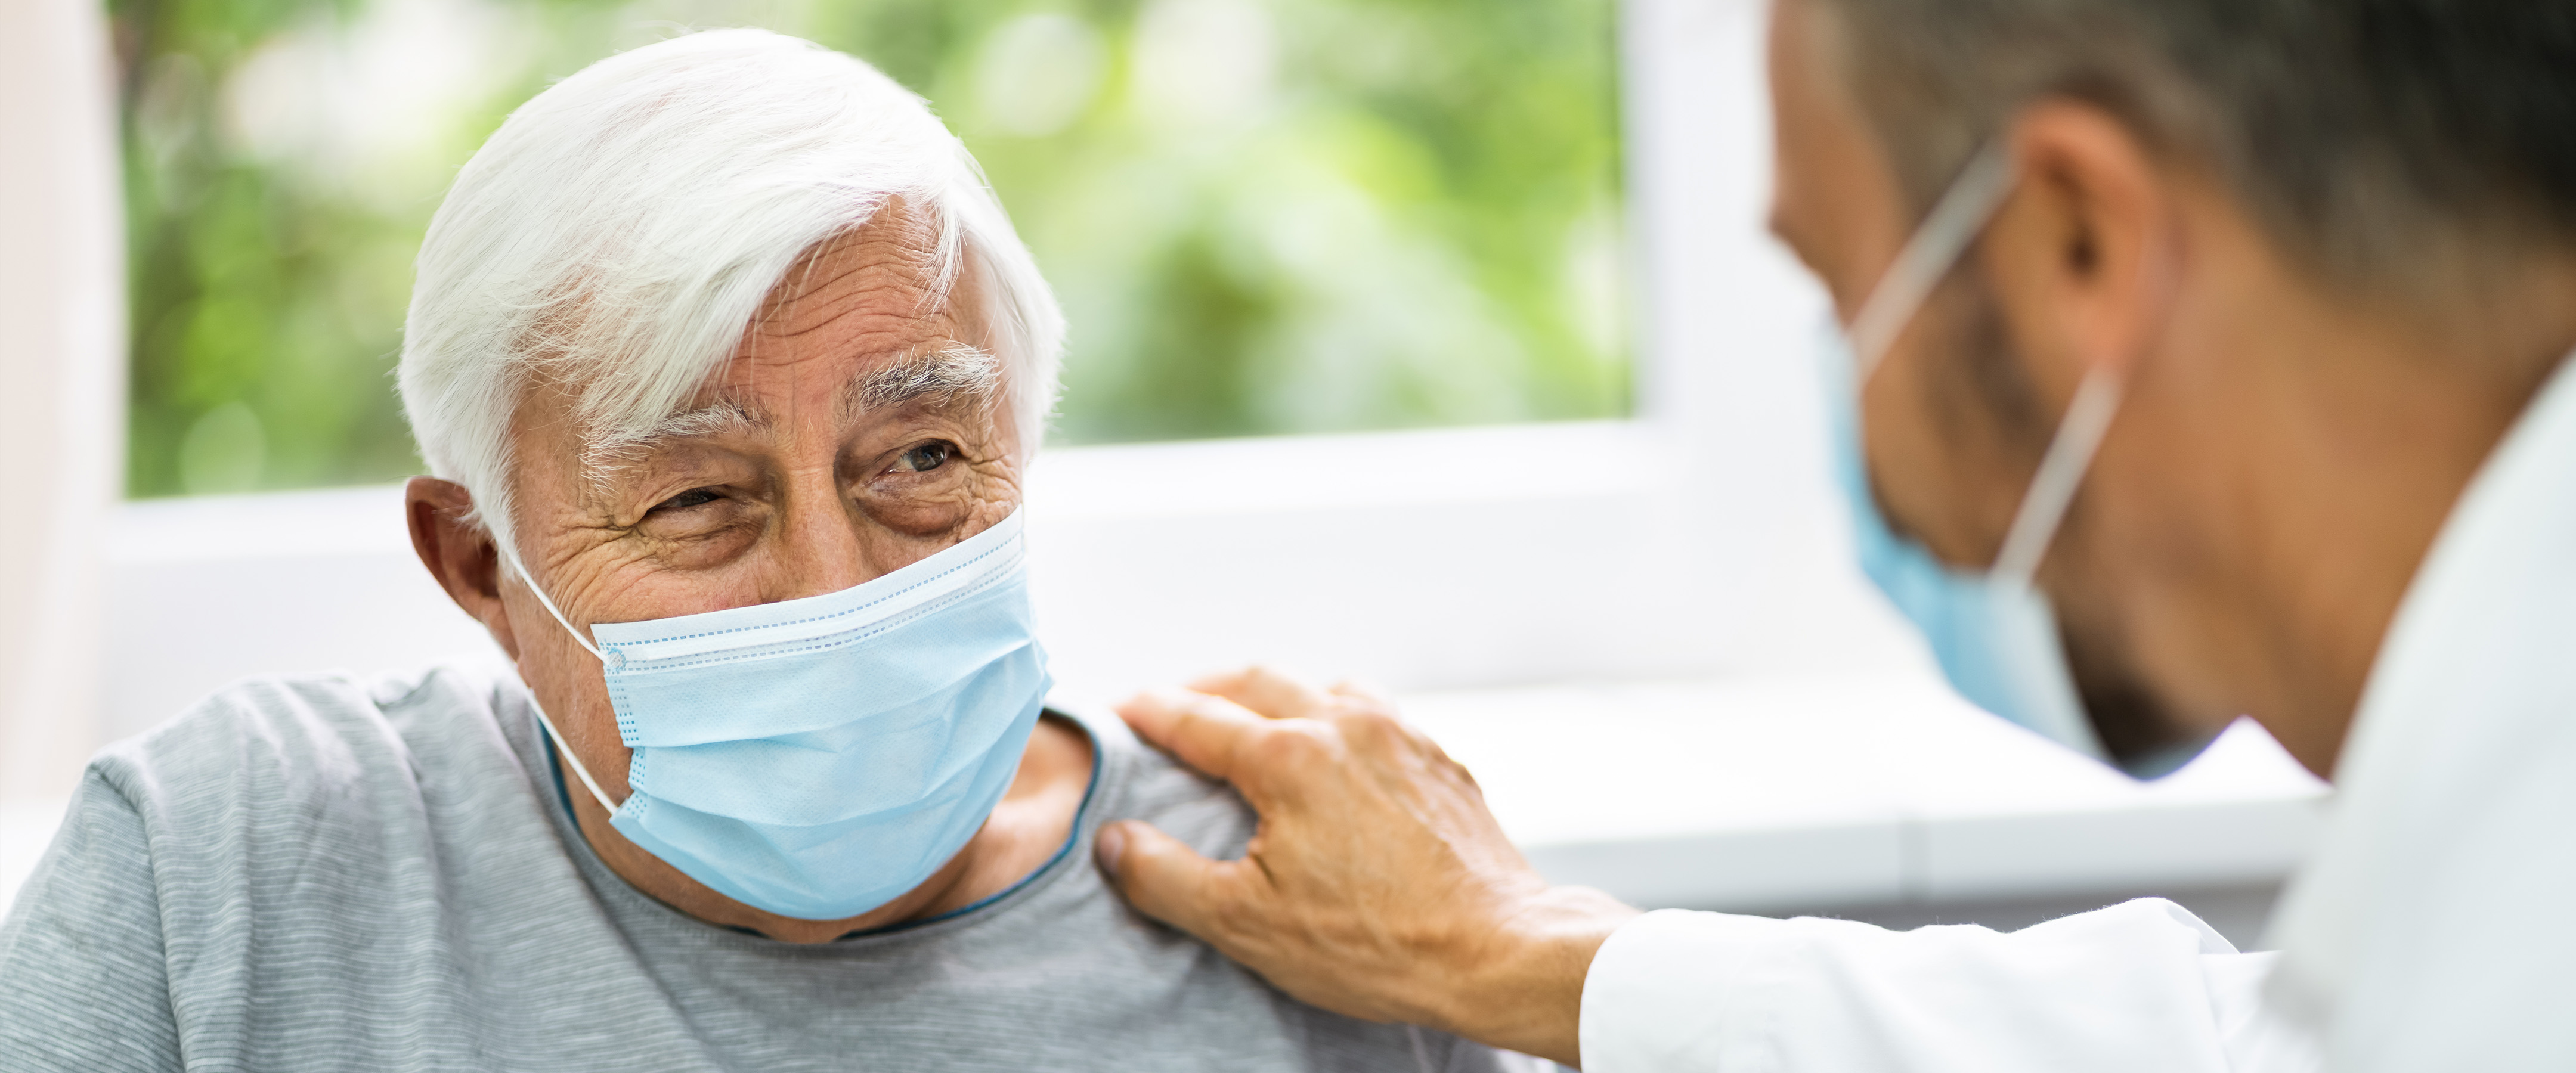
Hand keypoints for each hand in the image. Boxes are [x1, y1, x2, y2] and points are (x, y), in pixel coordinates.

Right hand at [1095, 667, 1639, 1065]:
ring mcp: (1401, 737)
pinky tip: (1333, 748)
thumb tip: (1112, 840)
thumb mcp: (1247, 924)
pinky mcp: (1440, 761)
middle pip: (1257, 679)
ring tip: (1250, 717)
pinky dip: (1334, 714)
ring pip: (1322, 685)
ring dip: (1276, 692)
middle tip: (1172, 706)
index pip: (1196, 717)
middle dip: (1205, 687)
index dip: (1149, 712)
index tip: (1119, 711)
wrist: (1496, 950)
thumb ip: (1166, 877)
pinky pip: (1375, 713)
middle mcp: (1345, 725)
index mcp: (1290, 756)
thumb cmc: (1374, 944)